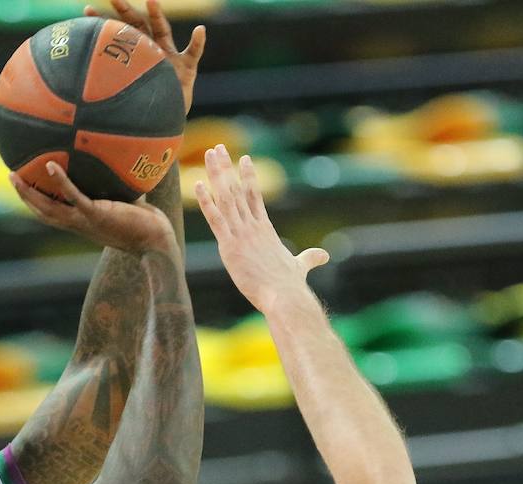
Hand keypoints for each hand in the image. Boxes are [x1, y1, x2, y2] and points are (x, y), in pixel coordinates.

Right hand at [11, 161, 174, 252]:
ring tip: (15, 174)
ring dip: (30, 192)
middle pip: (43, 212)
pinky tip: (51, 165)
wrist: (156, 242)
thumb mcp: (126, 203)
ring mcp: (86, 221)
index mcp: (83, 224)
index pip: (54, 215)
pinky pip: (73, 196)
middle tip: (11, 177)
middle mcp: (80, 225)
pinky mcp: (97, 214)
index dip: (37, 204)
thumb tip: (124, 165)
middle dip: (25, 196)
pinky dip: (61, 182)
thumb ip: (120, 188)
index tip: (26, 189)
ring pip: (49, 208)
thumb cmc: (146, 224)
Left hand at [84, 0, 205, 112]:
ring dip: (157, 15)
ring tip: (151, 0)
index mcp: (136, 53)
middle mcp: (152, 49)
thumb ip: (108, 86)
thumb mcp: (124, 95)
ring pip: (162, 31)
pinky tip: (200, 30)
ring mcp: (170, 57)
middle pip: (137, 23)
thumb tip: (75, 88)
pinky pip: (194, 53)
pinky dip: (198, 42)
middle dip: (125, 8)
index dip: (102, 21)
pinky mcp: (187, 69)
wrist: (166, 120)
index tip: (86, 11)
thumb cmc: (144, 107)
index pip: (116, 33)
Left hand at [195, 144, 327, 312]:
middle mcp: (252, 226)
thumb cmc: (290, 285)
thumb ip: (309, 258)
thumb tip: (324, 256)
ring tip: (210, 154)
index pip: (255, 196)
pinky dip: (207, 201)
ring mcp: (241, 235)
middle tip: (218, 148)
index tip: (243, 158)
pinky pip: (216, 219)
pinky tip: (199, 184)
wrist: (285, 296)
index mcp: (265, 229)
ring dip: (217, 174)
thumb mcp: (300, 266)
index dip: (248, 176)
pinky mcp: (230, 247)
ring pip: (226, 197)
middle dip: (226, 168)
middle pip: (237, 190)